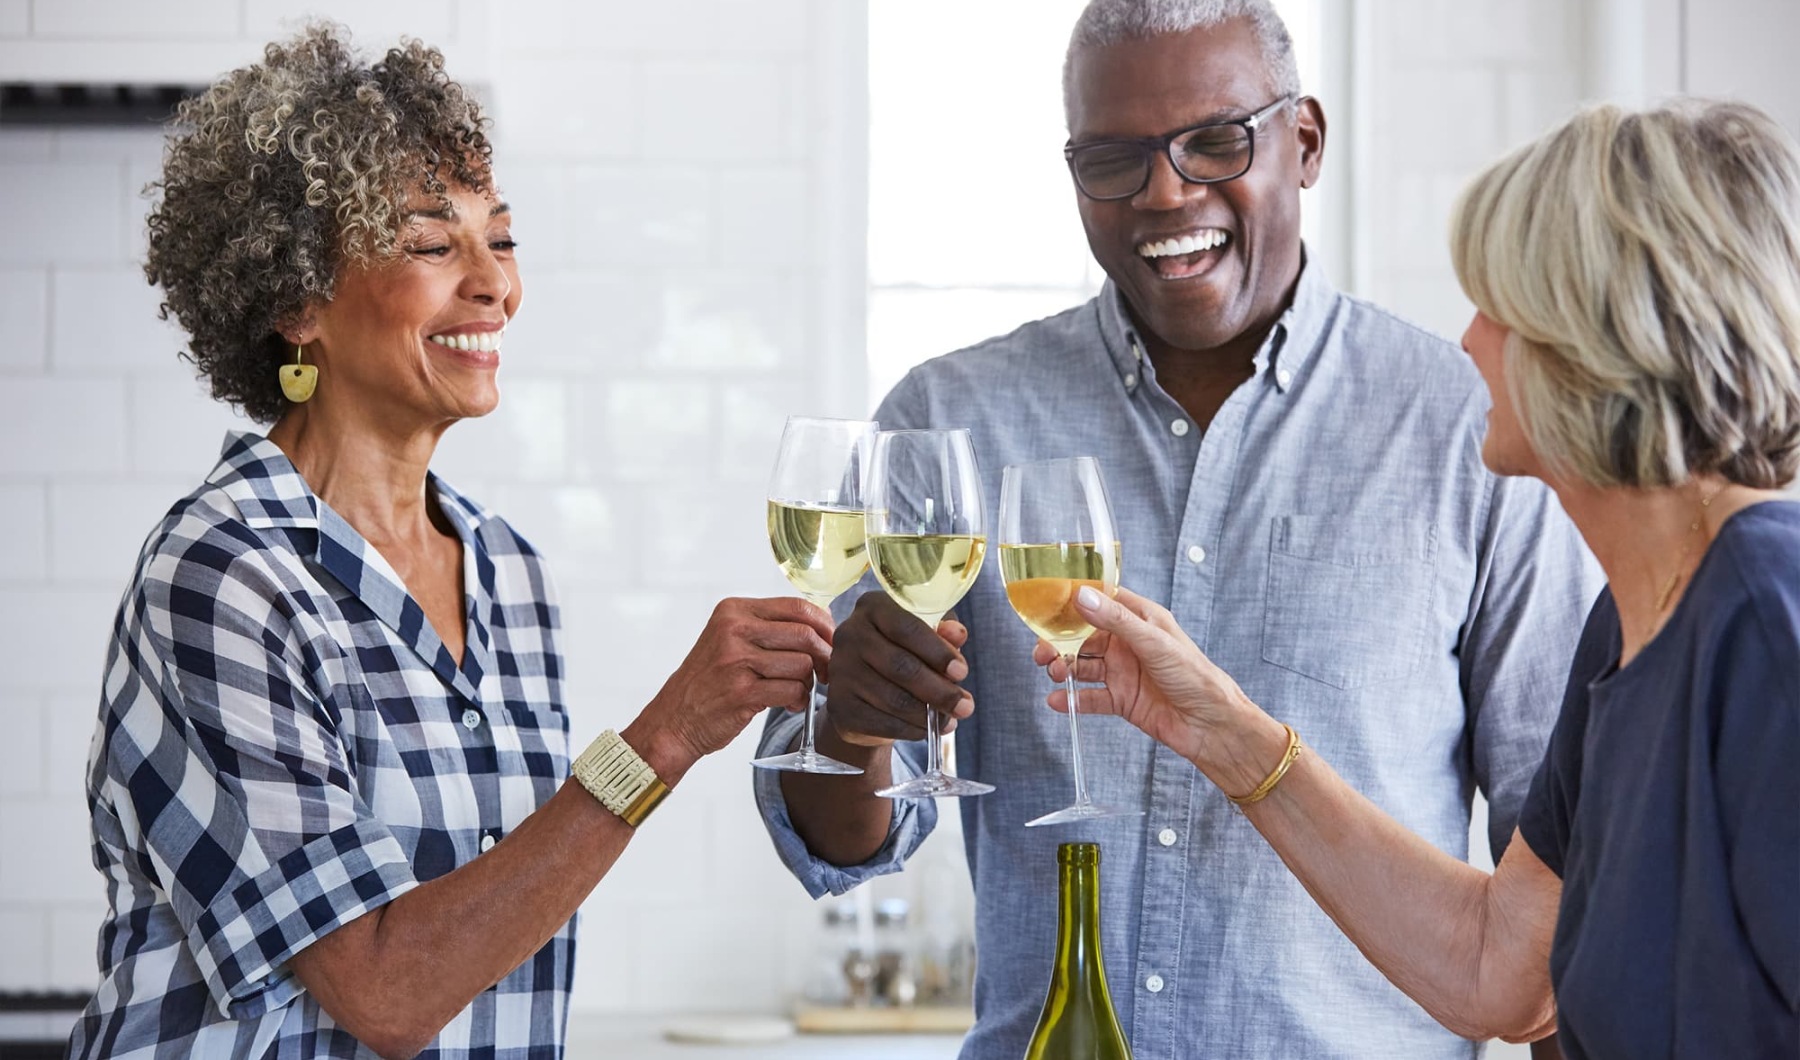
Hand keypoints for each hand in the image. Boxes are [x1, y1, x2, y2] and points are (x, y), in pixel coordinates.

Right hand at [629, 597, 833, 777]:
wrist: (674, 719)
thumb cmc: (710, 681)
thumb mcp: (731, 639)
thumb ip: (770, 627)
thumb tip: (825, 622)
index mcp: (734, 610)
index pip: (797, 607)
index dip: (824, 626)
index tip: (831, 642)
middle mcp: (733, 630)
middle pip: (805, 635)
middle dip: (824, 656)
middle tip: (826, 673)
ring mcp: (736, 661)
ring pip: (802, 664)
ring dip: (808, 683)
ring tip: (796, 691)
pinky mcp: (741, 692)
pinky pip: (793, 690)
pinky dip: (798, 700)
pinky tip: (789, 704)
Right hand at [822, 591, 972, 747]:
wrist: (865, 688)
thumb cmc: (904, 652)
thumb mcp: (926, 635)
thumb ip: (943, 632)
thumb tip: (956, 634)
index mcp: (873, 607)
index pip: (907, 627)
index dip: (937, 652)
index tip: (962, 672)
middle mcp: (850, 635)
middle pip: (901, 667)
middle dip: (939, 690)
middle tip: (965, 706)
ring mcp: (841, 671)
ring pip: (894, 699)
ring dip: (928, 715)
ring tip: (950, 719)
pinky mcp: (839, 705)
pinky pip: (882, 722)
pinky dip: (911, 730)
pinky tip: (927, 729)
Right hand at [1033, 586, 1255, 766]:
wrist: (1212, 725)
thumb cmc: (1195, 676)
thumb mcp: (1154, 641)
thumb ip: (1116, 620)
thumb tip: (1082, 597)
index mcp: (1140, 620)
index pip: (1101, 602)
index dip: (1074, 602)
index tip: (1048, 605)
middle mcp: (1129, 644)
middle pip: (1083, 636)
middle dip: (1059, 642)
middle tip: (1042, 651)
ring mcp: (1124, 672)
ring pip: (1083, 666)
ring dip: (1064, 669)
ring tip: (1054, 674)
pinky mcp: (1122, 700)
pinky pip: (1090, 697)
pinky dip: (1072, 699)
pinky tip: (1058, 701)